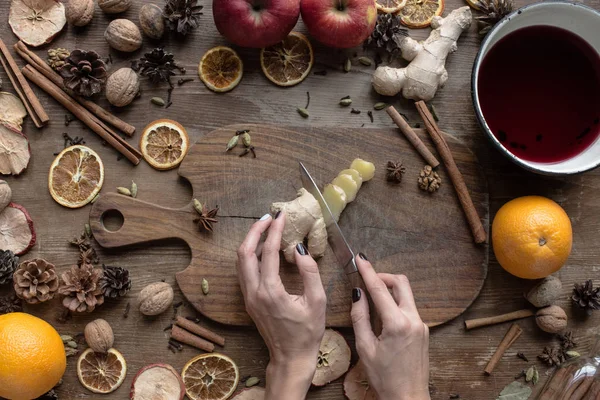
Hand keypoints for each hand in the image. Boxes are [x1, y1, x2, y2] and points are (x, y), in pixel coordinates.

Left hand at [237, 212, 326, 399]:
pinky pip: (244, 271)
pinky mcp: (249, 301)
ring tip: (265, 228)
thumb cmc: (308, 333)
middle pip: (244, 253)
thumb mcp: (317, 301)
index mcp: (270, 292)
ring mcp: (249, 297)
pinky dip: (250, 255)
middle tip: (269, 217)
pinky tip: (263, 249)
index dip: (274, 231)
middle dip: (255, 231)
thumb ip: (310, 272)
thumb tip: (299, 249)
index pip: (268, 252)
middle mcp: (254, 293)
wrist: (291, 358)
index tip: (281, 216)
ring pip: (240, 262)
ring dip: (250, 242)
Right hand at [351, 254, 429, 399]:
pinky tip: (382, 314)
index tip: (360, 258)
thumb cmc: (385, 378)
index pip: (380, 289)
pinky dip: (395, 303)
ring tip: (372, 297)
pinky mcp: (423, 331)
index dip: (368, 271)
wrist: (408, 398)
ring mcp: (421, 325)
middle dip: (383, 276)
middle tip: (367, 278)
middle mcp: (413, 320)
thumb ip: (360, 317)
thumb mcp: (365, 348)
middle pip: (401, 283)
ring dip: (389, 290)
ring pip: (406, 295)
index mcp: (397, 324)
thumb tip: (357, 295)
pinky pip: (409, 308)